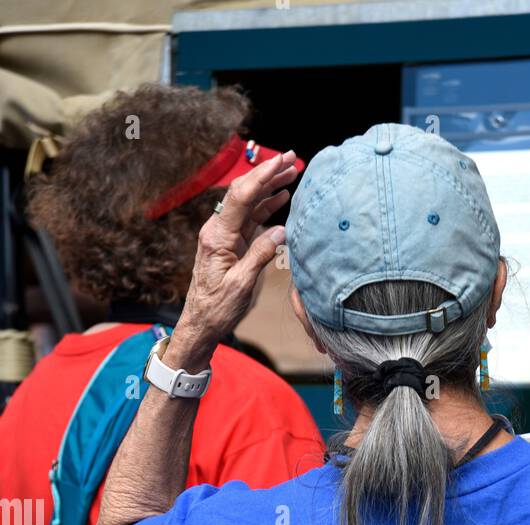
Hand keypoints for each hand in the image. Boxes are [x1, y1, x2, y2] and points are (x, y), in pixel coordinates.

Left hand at [168, 150, 299, 370]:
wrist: (201, 323)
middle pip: (244, 193)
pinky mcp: (230, 244)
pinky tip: (281, 197)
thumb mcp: (241, 285)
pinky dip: (266, 206)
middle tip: (290, 158)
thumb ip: (260, 255)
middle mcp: (218, 230)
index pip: (240, 197)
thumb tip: (280, 230)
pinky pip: (250, 219)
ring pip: (249, 203)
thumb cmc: (217, 308)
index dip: (261, 176)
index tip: (280, 162)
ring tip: (291, 173)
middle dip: (267, 173)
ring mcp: (224, 236)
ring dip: (269, 187)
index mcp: (217, 237)